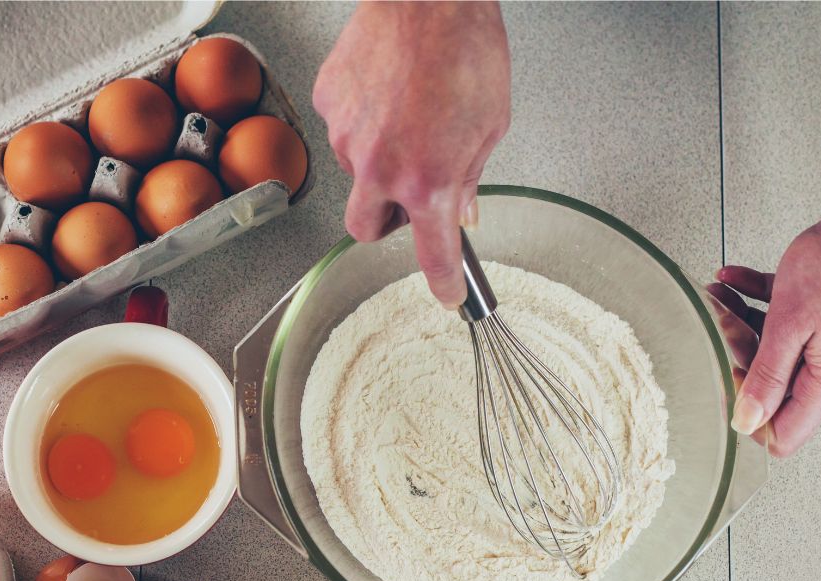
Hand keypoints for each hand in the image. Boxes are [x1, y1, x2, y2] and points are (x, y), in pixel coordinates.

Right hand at [313, 1, 510, 307]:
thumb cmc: (465, 46)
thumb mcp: (491, 123)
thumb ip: (470, 173)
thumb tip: (462, 205)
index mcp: (429, 180)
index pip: (432, 254)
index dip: (443, 283)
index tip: (447, 295)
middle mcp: (380, 168)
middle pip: (366, 230)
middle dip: (386, 223)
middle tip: (407, 199)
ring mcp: (347, 138)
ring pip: (355, 174)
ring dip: (377, 162)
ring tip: (407, 116)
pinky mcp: (328, 105)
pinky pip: (343, 130)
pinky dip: (364, 121)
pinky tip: (387, 93)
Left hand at [711, 182, 820, 455]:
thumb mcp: (787, 327)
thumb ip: (766, 377)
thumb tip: (747, 421)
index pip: (784, 434)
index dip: (749, 418)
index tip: (727, 384)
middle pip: (775, 387)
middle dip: (740, 358)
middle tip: (719, 329)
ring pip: (777, 348)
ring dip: (742, 324)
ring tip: (717, 298)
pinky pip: (788, 320)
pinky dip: (759, 302)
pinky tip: (732, 281)